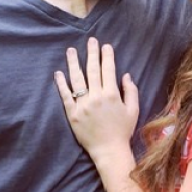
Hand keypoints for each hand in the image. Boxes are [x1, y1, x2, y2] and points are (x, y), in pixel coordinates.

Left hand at [54, 37, 138, 163]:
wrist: (109, 150)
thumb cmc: (123, 131)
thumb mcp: (133, 110)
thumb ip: (130, 91)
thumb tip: (126, 75)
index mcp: (112, 95)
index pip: (108, 70)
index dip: (107, 56)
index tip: (105, 46)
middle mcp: (96, 97)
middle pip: (92, 70)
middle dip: (91, 53)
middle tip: (90, 40)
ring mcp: (83, 105)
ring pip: (77, 80)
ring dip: (73, 63)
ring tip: (71, 51)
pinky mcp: (73, 114)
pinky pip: (66, 96)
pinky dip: (61, 84)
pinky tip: (58, 73)